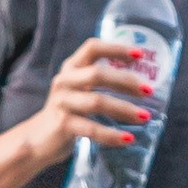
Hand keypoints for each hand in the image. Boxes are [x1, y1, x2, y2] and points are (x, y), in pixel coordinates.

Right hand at [34, 35, 157, 162]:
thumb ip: (100, 81)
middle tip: (148, 91)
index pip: (93, 48)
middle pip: (97, 74)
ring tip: (144, 117)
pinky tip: (128, 139)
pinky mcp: (62, 125)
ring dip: (124, 109)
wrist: (39, 139)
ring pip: (97, 102)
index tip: (140, 55)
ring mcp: (62, 103)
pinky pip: (91, 129)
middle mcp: (64, 81)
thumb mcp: (80, 90)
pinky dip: (111, 135)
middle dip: (126, 81)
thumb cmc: (68, 112)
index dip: (116, 48)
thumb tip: (141, 83)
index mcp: (71, 68)